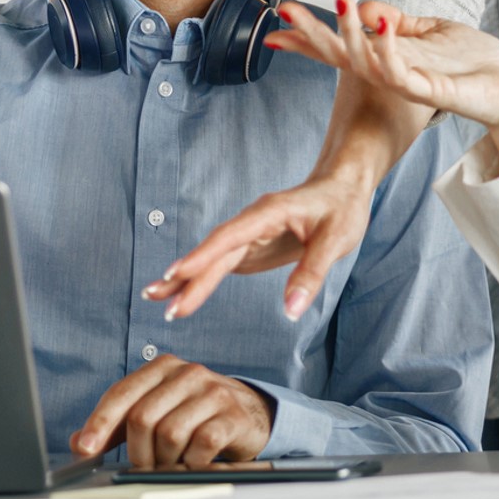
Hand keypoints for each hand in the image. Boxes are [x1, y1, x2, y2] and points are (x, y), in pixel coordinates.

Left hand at [70, 356, 273, 467]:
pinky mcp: (232, 417)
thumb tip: (79, 443)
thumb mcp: (155, 412)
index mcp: (161, 368)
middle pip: (142, 418)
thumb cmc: (194, 414)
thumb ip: (117, 427)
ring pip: (170, 435)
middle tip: (144, 466)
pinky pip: (201, 446)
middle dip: (137, 452)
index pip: (121, 394)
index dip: (100, 423)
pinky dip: (191, 462)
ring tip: (172, 463)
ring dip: (165, 460)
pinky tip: (194, 462)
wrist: (250, 413)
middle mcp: (186, 373)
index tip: (85, 450)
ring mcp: (212, 393)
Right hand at [142, 161, 372, 324]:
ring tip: (157, 299)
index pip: (229, 236)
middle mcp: (251, 222)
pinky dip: (202, 278)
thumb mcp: (336, 240)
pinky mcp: (252, 245)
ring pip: (213, 258)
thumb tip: (291, 312)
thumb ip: (311, 274)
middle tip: (156, 299)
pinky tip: (184, 292)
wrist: (343, 186)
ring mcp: (249, 234)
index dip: (202, 256)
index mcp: (268, 213)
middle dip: (185, 275)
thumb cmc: (342, 207)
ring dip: (187, 278)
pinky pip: (222, 263)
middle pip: (213, 251)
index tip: (176, 274)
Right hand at [268, 0, 498, 170]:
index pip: (339, 48)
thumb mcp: (430, 30)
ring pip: (365, 64)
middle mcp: (390, 73)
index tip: (279, 19)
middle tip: (286, 10)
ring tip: (341, 2)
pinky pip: (401, 73)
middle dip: (312, 34)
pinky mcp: (430, 92)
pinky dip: (388, 49)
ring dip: (349, 34)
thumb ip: (398, 19)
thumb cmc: (470, 61)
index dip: (308, 36)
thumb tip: (364, 4)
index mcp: (387, 58)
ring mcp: (408, 83)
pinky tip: (382, 23)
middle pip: (340, 57)